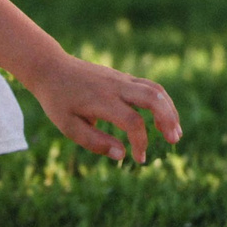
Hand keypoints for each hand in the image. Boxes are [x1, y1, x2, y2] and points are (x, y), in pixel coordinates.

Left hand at [23, 51, 179, 164]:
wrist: (51, 67)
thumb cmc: (58, 100)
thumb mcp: (68, 127)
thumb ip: (95, 142)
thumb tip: (121, 155)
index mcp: (102, 100)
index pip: (132, 121)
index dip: (141, 142)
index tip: (139, 159)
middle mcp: (116, 86)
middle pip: (152, 97)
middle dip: (168, 119)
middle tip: (174, 140)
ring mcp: (121, 78)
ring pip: (155, 89)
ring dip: (170, 109)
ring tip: (175, 132)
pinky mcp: (122, 77)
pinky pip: (149, 86)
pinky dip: (161, 102)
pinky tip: (163, 119)